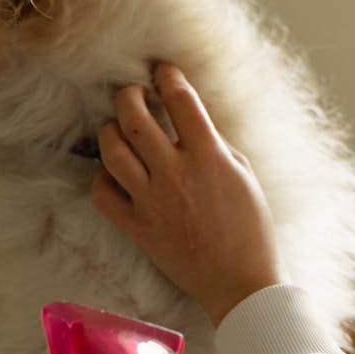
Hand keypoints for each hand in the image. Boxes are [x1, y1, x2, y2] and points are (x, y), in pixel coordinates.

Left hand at [90, 63, 285, 324]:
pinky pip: (103, 194)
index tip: (162, 70)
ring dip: (110, 131)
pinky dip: (102, 178)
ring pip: (112, 151)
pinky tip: (113, 172)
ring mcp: (151, 201)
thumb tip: (189, 122)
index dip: (168, 77)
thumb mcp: (243, 175)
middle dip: (129, 95)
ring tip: (117, 127)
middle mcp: (175, 173)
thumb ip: (215, 144)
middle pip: (135, 118)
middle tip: (132, 92)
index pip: (181, 101)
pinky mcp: (137, 227)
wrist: (240, 283)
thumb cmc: (251, 230)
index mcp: (209, 157)